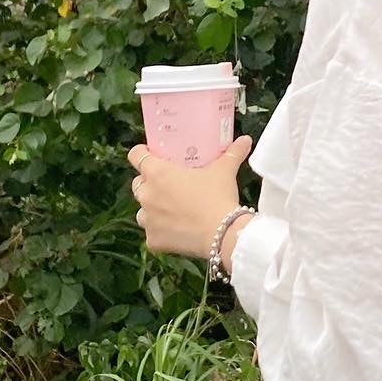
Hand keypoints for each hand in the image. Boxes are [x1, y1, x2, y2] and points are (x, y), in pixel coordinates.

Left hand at [127, 136, 254, 260]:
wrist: (222, 234)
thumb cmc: (218, 197)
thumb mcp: (224, 170)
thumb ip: (232, 152)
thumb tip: (245, 140)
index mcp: (157, 173)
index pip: (136, 155)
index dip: (141, 153)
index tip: (149, 154)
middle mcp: (147, 195)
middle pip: (138, 184)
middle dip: (149, 184)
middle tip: (168, 185)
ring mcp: (147, 219)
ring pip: (142, 211)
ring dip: (152, 209)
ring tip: (172, 210)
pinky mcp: (153, 240)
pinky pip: (152, 234)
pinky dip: (161, 233)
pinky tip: (176, 232)